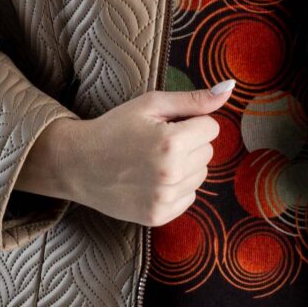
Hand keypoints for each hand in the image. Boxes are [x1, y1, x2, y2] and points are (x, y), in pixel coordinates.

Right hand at [16, 78, 235, 226]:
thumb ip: (193, 99)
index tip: (166, 125)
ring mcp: (165, 199)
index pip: (212, 128)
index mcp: (171, 142)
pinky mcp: (158, 216)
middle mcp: (171, 174)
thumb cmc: (114, 128)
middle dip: (189, 144)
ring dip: (185, 167)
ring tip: (153, 161)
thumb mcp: (150, 105)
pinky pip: (188, 197)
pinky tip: (151, 180)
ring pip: (201, 176)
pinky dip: (176, 188)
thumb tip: (229, 90)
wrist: (77, 164)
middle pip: (208, 152)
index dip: (191, 122)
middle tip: (156, 143)